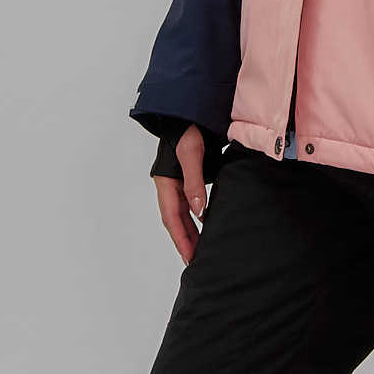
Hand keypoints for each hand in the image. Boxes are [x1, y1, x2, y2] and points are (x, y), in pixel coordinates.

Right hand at [153, 124, 206, 264]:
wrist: (191, 111)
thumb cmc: (188, 128)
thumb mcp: (192, 153)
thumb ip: (194, 182)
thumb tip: (199, 211)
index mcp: (166, 181)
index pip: (172, 218)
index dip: (181, 239)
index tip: (190, 257)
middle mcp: (169, 185)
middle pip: (176, 220)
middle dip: (185, 241)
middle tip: (196, 262)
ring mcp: (178, 183)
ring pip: (183, 214)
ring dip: (191, 232)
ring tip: (201, 251)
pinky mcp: (189, 178)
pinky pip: (190, 204)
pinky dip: (197, 218)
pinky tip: (207, 226)